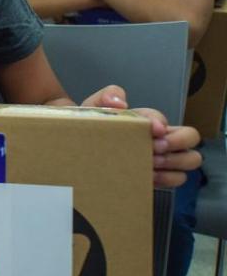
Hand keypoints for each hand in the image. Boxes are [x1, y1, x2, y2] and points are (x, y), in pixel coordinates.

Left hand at [80, 85, 202, 187]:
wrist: (83, 156)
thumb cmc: (92, 130)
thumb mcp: (94, 109)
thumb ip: (106, 97)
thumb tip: (120, 102)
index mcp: (145, 121)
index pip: (160, 117)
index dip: (159, 122)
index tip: (153, 130)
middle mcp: (160, 138)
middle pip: (191, 135)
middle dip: (178, 141)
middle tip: (155, 148)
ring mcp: (164, 158)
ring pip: (192, 158)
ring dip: (175, 161)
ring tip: (152, 163)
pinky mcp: (161, 177)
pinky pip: (179, 178)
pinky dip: (168, 178)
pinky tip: (150, 176)